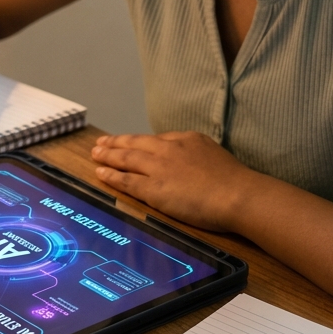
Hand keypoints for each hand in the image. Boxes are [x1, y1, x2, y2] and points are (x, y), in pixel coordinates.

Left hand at [90, 131, 254, 230]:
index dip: (137, 141)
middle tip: (100, 143)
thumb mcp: (213, 153)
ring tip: (95, 155)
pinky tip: (101, 173)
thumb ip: (196, 153)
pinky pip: (127, 181)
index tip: (127, 142)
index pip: (155, 139)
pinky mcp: (154, 189)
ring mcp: (159, 168)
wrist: (237, 194)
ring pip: (126, 159)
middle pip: (135, 144)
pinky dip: (112, 176)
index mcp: (186, 139)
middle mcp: (169, 149)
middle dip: (115, 143)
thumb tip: (186, 159)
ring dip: (108, 156)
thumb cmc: (233, 181)